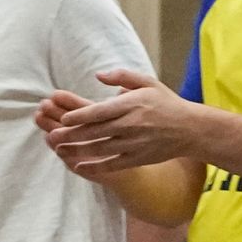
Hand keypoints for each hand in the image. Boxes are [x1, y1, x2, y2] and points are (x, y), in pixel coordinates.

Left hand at [38, 69, 200, 173]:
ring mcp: (133, 143)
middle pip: (95, 131)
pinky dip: (94, 167)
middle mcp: (130, 125)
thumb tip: (97, 75)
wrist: (190, 129)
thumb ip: (122, 77)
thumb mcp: (147, 82)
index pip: (99, 111)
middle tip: (51, 136)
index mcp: (131, 104)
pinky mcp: (137, 158)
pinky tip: (78, 166)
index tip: (63, 118)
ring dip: (77, 150)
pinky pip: (112, 164)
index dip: (79, 116)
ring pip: (99, 149)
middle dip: (71, 135)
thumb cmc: (166, 103)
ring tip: (59, 150)